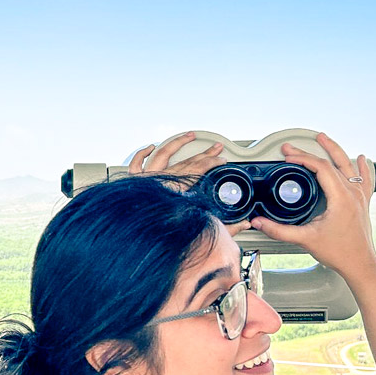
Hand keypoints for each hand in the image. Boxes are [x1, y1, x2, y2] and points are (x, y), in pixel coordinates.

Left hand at [128, 133, 249, 234]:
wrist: (135, 238)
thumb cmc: (161, 235)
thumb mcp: (198, 229)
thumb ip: (223, 228)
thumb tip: (242, 224)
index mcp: (177, 190)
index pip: (199, 169)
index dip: (212, 162)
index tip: (222, 160)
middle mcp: (162, 181)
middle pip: (186, 162)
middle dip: (204, 154)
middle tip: (216, 148)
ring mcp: (146, 180)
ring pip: (162, 154)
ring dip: (177, 143)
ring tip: (188, 136)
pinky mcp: (133, 184)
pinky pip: (137, 164)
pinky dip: (142, 154)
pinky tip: (151, 147)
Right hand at [249, 133, 375, 275]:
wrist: (360, 265)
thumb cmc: (339, 253)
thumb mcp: (305, 239)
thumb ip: (279, 230)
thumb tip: (260, 222)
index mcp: (341, 198)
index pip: (321, 168)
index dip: (302, 158)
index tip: (288, 156)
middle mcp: (353, 194)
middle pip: (335, 161)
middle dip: (314, 149)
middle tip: (296, 144)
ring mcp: (360, 197)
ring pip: (349, 166)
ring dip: (336, 151)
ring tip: (325, 140)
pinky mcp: (363, 204)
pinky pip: (364, 179)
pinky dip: (362, 168)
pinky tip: (362, 160)